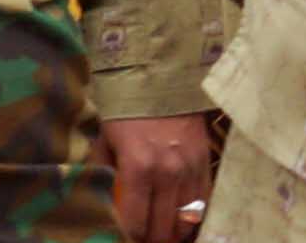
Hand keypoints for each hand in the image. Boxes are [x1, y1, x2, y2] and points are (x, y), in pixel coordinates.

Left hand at [100, 113, 213, 242]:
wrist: (161, 79)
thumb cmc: (126, 111)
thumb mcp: (105, 141)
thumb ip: (102, 175)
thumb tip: (100, 205)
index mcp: (138, 168)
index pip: (134, 222)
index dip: (128, 237)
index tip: (123, 238)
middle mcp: (167, 172)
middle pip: (161, 228)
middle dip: (149, 240)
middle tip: (141, 239)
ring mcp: (190, 169)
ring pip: (185, 221)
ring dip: (171, 234)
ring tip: (160, 236)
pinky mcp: (205, 162)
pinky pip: (202, 203)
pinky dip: (191, 219)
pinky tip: (180, 222)